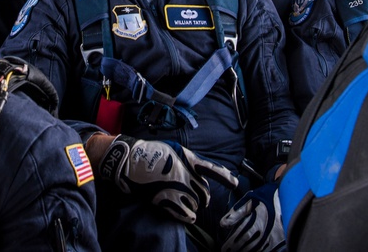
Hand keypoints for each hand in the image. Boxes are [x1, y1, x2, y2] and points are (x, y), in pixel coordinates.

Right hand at [98, 135, 237, 223]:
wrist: (131, 160)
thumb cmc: (151, 153)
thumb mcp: (174, 150)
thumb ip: (188, 161)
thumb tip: (198, 170)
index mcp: (190, 160)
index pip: (212, 170)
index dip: (225, 177)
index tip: (235, 183)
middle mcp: (186, 175)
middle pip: (204, 192)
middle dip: (204, 198)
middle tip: (200, 200)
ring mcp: (177, 188)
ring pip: (196, 204)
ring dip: (194, 206)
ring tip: (187, 205)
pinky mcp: (167, 199)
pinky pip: (185, 214)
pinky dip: (188, 217)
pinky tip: (187, 216)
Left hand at [219, 182, 284, 251]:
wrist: (290, 194)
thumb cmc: (268, 195)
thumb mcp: (250, 199)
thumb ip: (236, 212)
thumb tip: (223, 224)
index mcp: (256, 221)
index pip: (240, 238)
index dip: (230, 245)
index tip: (224, 249)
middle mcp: (265, 232)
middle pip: (248, 246)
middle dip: (237, 249)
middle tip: (229, 251)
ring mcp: (275, 238)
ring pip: (258, 250)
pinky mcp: (282, 240)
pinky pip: (269, 250)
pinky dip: (260, 251)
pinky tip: (255, 251)